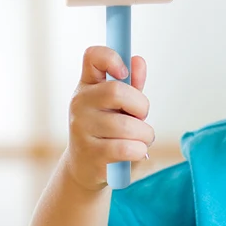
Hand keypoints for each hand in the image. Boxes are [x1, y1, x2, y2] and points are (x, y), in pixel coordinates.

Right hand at [64, 46, 154, 191]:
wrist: (86, 168)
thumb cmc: (108, 131)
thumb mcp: (119, 105)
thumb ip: (132, 84)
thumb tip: (138, 61)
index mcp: (88, 85)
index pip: (93, 57)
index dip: (112, 58)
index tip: (124, 72)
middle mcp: (80, 103)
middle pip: (117, 91)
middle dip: (141, 106)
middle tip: (140, 117)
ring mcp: (82, 128)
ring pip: (128, 126)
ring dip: (145, 135)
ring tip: (139, 139)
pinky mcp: (91, 153)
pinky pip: (128, 148)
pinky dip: (140, 151)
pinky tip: (135, 152)